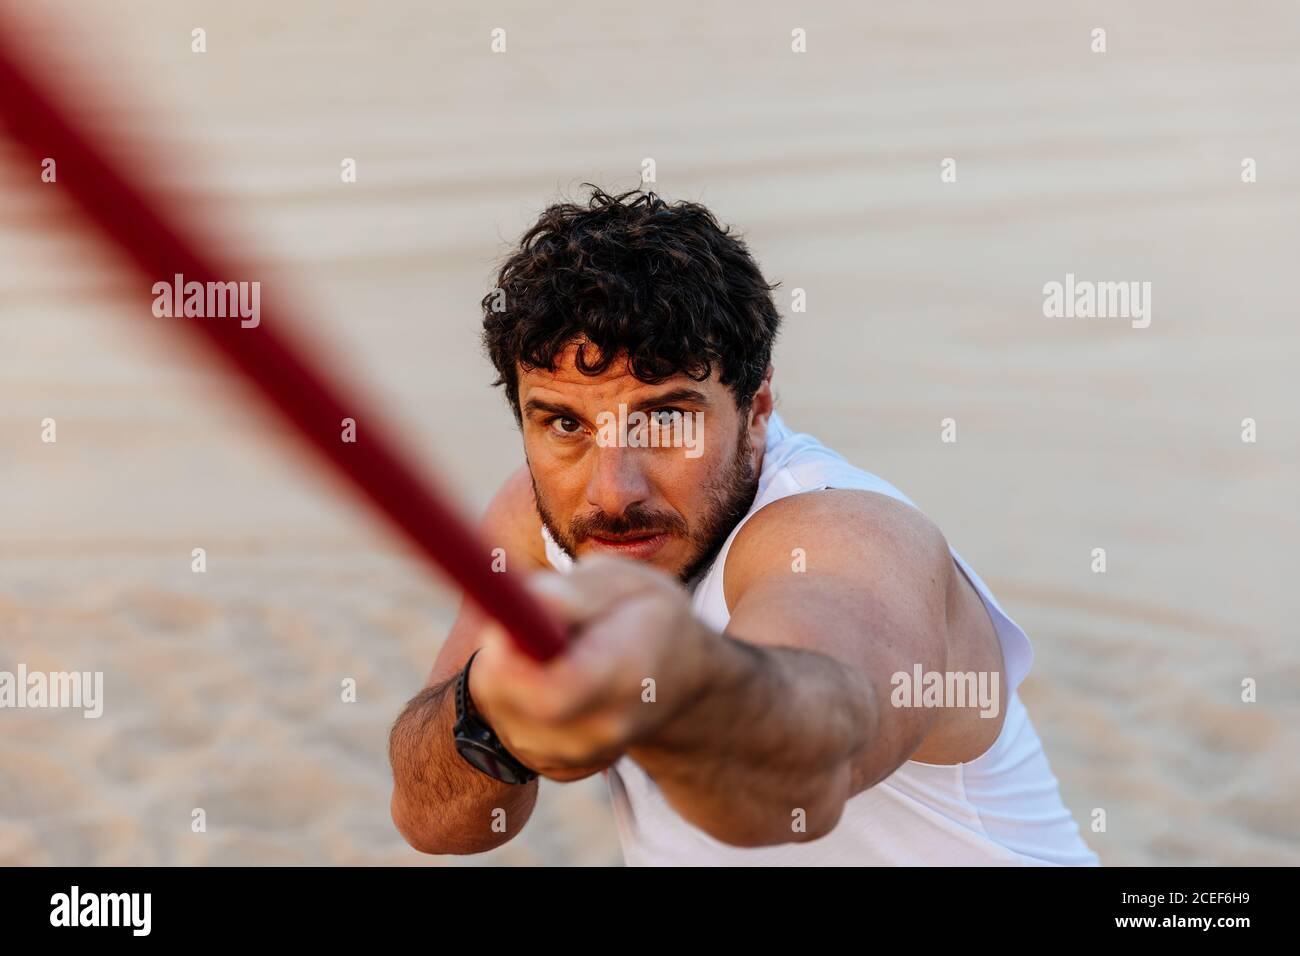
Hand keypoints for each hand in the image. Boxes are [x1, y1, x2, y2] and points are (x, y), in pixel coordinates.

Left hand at [468, 555, 716, 781]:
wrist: (682, 682)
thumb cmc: (651, 618)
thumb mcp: (632, 585)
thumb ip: (582, 591)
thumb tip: (531, 598)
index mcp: (626, 676)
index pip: (552, 694)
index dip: (510, 661)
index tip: (500, 627)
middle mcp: (601, 728)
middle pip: (512, 701)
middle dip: (501, 653)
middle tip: (525, 617)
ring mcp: (576, 755)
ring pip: (500, 707)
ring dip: (507, 669)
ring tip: (552, 646)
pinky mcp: (554, 765)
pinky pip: (504, 720)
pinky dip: (512, 692)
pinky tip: (549, 675)